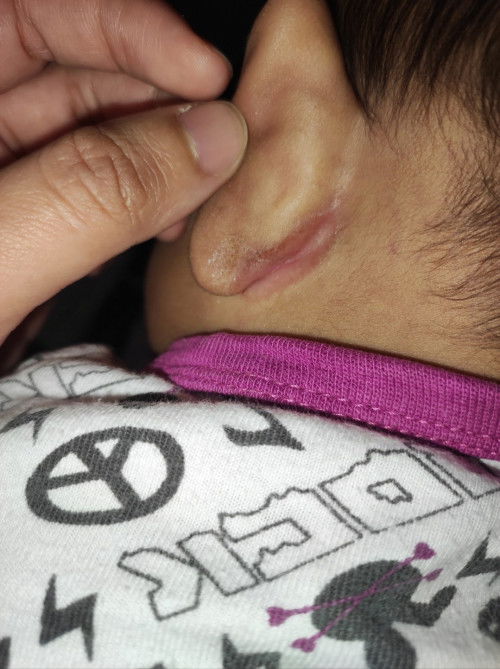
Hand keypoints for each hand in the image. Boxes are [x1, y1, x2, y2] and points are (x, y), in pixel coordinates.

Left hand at [0, 0, 247, 347]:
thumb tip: (212, 139)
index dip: (124, 26)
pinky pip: (89, 191)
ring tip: (199, 191)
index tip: (205, 72)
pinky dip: (136, 200)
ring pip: (90, 134)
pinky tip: (166, 220)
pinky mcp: (22, 225)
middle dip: (154, 99)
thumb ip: (93, 195)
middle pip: (70, 69)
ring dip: (156, 155)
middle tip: (218, 144)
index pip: (28, 13)